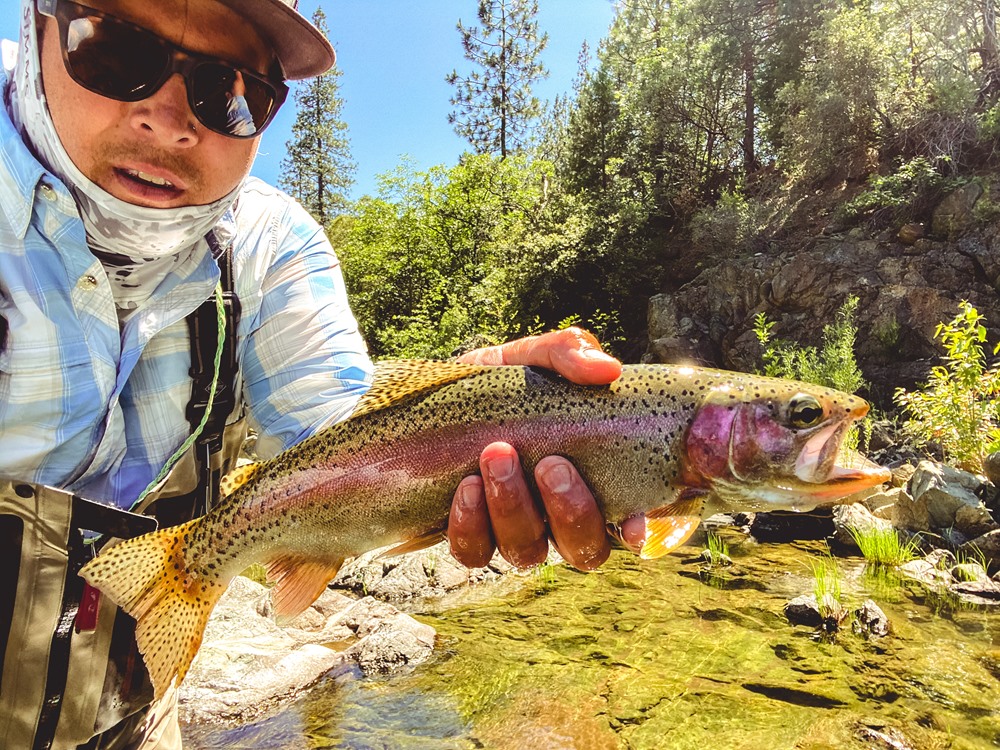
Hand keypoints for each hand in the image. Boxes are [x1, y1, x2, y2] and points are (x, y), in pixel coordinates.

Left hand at [448, 328, 646, 570]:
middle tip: (551, 464)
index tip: (635, 526)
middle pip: (585, 549)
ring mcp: (515, 532)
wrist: (435, 398)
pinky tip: (466, 487)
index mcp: (593, 481)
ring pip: (527, 552)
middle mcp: (560, 518)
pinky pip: (474, 553)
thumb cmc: (504, 383)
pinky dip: (471, 525)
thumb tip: (606, 369)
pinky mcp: (470, 536)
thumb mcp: (536, 357)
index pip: (633, 522)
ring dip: (514, 508)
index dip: (640, 530)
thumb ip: (571, 353)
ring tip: (497, 455)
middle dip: (571, 512)